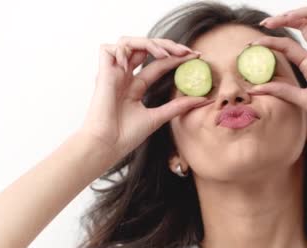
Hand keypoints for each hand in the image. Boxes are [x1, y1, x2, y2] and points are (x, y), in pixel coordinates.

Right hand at [79, 36, 213, 160]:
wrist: (107, 146)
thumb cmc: (126, 136)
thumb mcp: (158, 117)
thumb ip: (178, 106)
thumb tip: (204, 99)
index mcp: (135, 87)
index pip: (158, 64)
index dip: (176, 58)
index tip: (196, 56)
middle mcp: (124, 77)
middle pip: (145, 48)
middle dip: (167, 45)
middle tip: (186, 51)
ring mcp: (113, 74)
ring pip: (128, 42)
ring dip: (148, 43)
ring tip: (165, 54)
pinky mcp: (102, 73)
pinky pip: (109, 48)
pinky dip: (123, 49)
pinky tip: (135, 62)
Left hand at [247, 0, 306, 135]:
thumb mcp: (302, 99)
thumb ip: (281, 91)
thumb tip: (255, 89)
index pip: (287, 45)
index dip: (270, 42)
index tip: (253, 44)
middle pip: (303, 26)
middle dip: (284, 20)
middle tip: (266, 23)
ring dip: (303, 13)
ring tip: (285, 16)